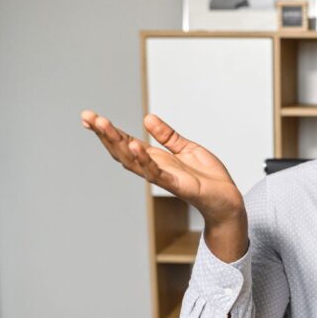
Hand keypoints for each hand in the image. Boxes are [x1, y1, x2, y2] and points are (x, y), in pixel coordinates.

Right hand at [81, 110, 243, 224]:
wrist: (228, 200)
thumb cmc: (208, 178)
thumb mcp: (187, 149)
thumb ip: (168, 136)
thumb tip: (147, 118)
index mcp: (156, 159)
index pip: (126, 142)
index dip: (108, 131)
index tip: (88, 117)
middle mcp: (155, 169)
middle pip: (123, 151)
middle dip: (105, 134)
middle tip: (89, 117)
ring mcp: (164, 178)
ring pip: (134, 162)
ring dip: (119, 144)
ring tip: (105, 126)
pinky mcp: (178, 185)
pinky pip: (157, 174)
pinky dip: (145, 161)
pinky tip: (135, 146)